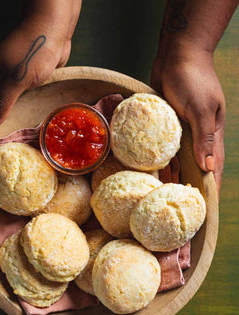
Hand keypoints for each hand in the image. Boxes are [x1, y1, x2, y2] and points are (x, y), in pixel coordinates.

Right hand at [0, 1, 80, 130]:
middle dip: (1, 126)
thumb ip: (2, 102)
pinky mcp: (28, 82)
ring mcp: (14, 82)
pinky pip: (24, 100)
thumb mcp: (16, 79)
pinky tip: (33, 121)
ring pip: (10, 106)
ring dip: (15, 119)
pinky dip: (27, 110)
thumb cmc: (33, 51)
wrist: (53, 30)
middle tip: (11, 144)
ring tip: (22, 137)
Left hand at [151, 50, 225, 193]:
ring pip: (178, 158)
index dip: (210, 187)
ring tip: (162, 192)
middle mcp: (197, 136)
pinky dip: (160, 158)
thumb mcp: (201, 109)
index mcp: (211, 134)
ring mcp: (181, 130)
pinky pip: (163, 146)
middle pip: (195, 166)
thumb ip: (205, 138)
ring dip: (172, 173)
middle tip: (178, 204)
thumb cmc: (192, 79)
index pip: (213, 167)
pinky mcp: (167, 124)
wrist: (176, 56)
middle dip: (188, 184)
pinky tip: (152, 169)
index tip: (205, 206)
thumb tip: (208, 167)